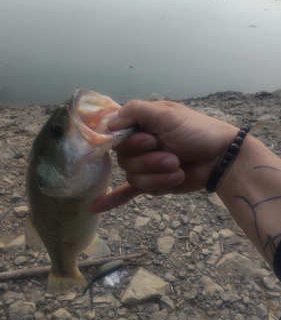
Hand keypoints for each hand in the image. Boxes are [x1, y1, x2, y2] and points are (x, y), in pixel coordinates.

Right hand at [91, 99, 237, 211]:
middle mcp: (138, 145)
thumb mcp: (167, 114)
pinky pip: (127, 193)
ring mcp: (145, 166)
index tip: (150, 141)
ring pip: (134, 178)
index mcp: (139, 125)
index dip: (131, 143)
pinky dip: (112, 199)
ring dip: (158, 176)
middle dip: (150, 161)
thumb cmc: (197, 131)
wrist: (220, 158)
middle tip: (173, 156)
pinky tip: (95, 207)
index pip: (115, 136)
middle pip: (124, 161)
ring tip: (178, 169)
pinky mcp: (152, 183)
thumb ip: (135, 112)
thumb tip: (109, 123)